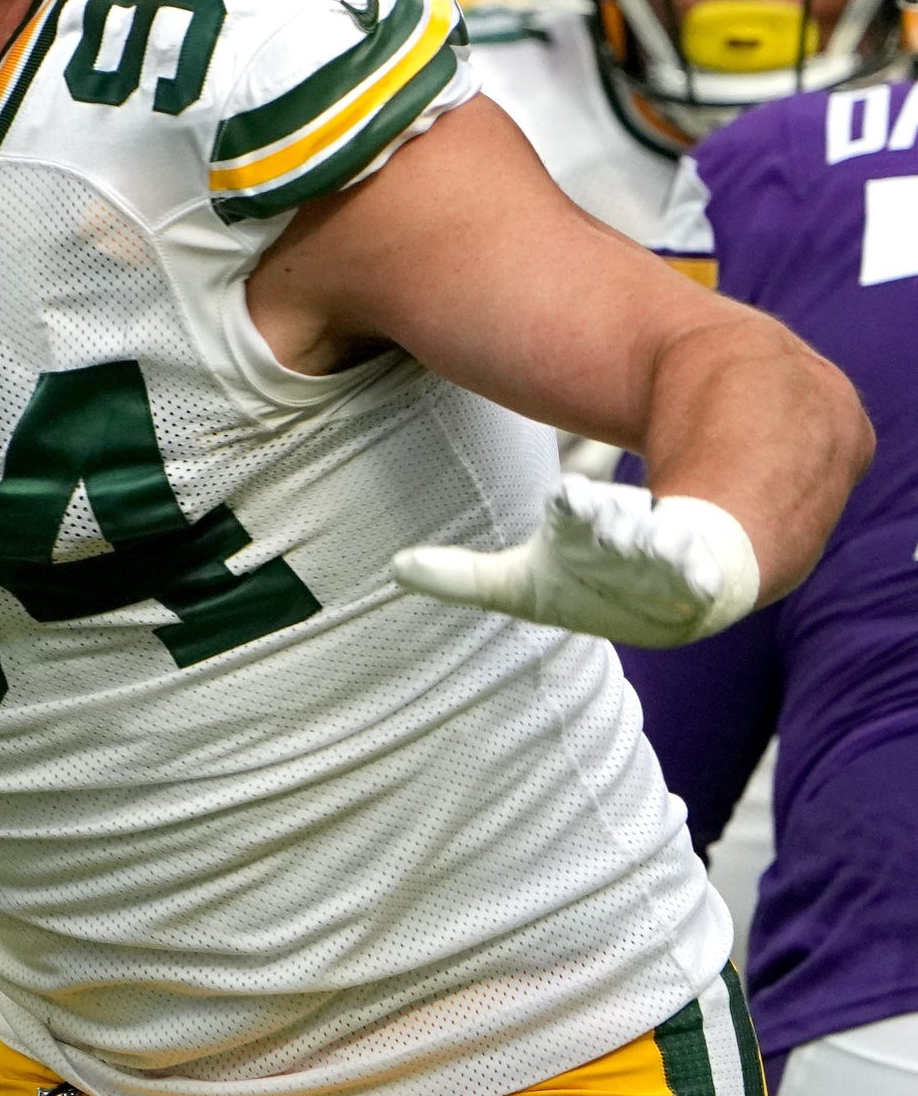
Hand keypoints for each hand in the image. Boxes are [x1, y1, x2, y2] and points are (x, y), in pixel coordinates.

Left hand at [390, 477, 760, 645]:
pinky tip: (700, 580)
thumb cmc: (597, 583)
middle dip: (611, 518)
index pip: (574, 510)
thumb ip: (465, 578)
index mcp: (580, 528)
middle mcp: (623, 534)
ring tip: (649, 539)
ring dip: (654, 542)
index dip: (573, 505)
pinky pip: (702, 576)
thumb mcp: (527, 586)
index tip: (566, 496)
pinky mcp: (701, 582)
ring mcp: (666, 556)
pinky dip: (698, 575)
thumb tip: (394, 567)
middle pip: (615, 521)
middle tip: (599, 512)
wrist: (681, 599)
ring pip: (660, 543)